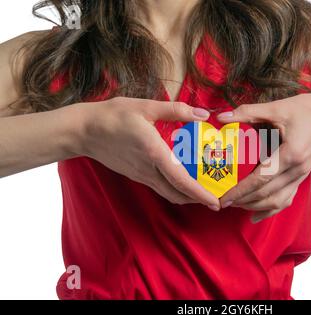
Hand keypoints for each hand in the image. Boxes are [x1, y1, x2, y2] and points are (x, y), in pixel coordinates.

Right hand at [75, 97, 219, 209]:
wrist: (84, 131)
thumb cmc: (113, 116)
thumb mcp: (145, 107)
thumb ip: (176, 110)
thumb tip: (202, 114)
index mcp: (154, 153)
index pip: (181, 181)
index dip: (200, 194)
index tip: (215, 202)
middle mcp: (148, 169)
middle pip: (177, 193)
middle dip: (198, 200)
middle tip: (216, 199)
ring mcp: (141, 175)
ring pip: (168, 193)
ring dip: (186, 196)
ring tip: (203, 192)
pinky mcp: (136, 175)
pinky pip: (160, 187)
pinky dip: (174, 190)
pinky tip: (182, 181)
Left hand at [217, 90, 310, 221]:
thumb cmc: (309, 109)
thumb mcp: (277, 108)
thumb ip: (248, 113)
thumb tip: (222, 117)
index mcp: (290, 155)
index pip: (260, 180)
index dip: (240, 191)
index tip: (223, 199)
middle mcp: (297, 170)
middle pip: (266, 194)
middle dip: (242, 201)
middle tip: (221, 202)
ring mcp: (301, 176)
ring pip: (276, 201)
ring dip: (255, 206)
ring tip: (236, 205)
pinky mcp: (302, 176)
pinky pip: (286, 198)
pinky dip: (270, 209)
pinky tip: (256, 215)